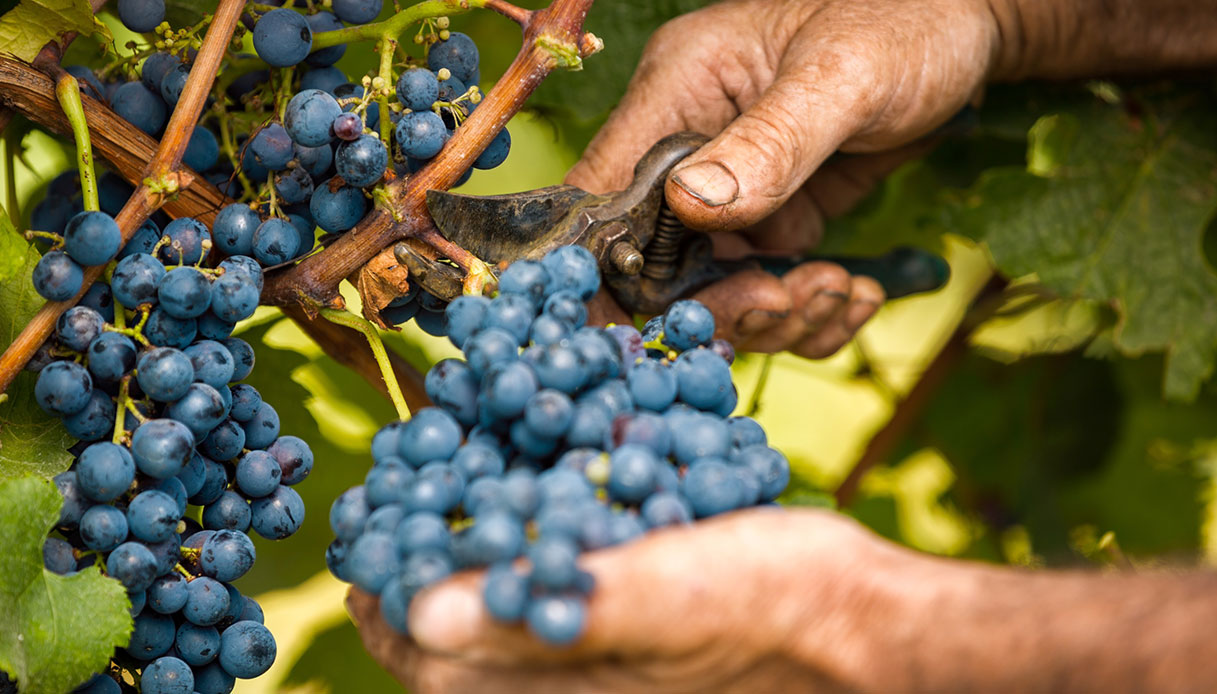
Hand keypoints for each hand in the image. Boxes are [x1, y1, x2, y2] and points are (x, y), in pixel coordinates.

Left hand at [347, 508, 932, 692]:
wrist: (867, 625)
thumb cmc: (776, 610)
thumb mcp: (665, 599)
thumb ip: (554, 606)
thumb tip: (426, 618)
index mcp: (562, 688)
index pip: (438, 661)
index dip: (387, 606)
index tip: (363, 545)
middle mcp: (573, 678)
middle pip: (463, 635)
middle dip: (424, 572)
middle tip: (400, 508)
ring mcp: (607, 656)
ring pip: (511, 607)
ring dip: (474, 555)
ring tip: (454, 495)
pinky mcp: (641, 629)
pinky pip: (565, 591)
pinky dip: (537, 544)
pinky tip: (543, 498)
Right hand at [572, 0, 1000, 355]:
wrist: (968, 28)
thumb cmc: (906, 21)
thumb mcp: (843, 76)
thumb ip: (770, 142)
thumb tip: (693, 208)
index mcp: (678, 90)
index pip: (607, 189)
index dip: (617, 265)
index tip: (668, 318)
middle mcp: (691, 144)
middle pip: (661, 258)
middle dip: (723, 299)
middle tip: (789, 304)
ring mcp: (732, 187)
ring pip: (719, 285)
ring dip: (777, 312)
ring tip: (840, 293)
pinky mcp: (776, 214)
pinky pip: (769, 283)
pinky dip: (808, 309)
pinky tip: (854, 294)